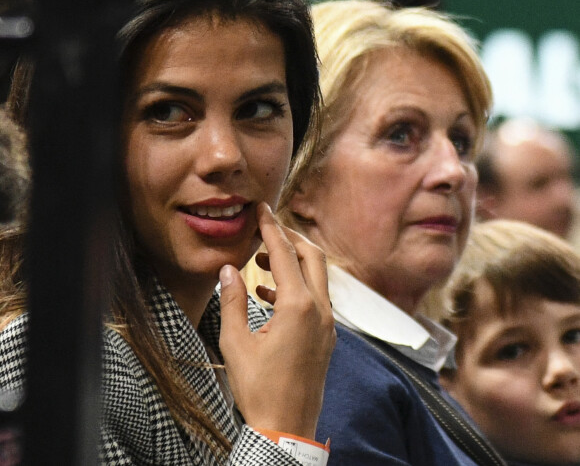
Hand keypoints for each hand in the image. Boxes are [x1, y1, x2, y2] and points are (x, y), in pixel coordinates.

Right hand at [219, 202, 335, 438]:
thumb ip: (232, 300)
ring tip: (261, 261)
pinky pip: (316, 297)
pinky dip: (296, 286)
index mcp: (298, 307)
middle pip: (312, 256)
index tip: (262, 209)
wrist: (287, 429)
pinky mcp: (326, 336)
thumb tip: (228, 269)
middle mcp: (320, 310)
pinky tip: (269, 292)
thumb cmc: (259, 390)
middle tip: (267, 228)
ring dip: (293, 262)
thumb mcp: (236, 343)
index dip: (271, 228)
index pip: (284, 254)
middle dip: (290, 238)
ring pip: (317, 276)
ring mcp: (327, 323)